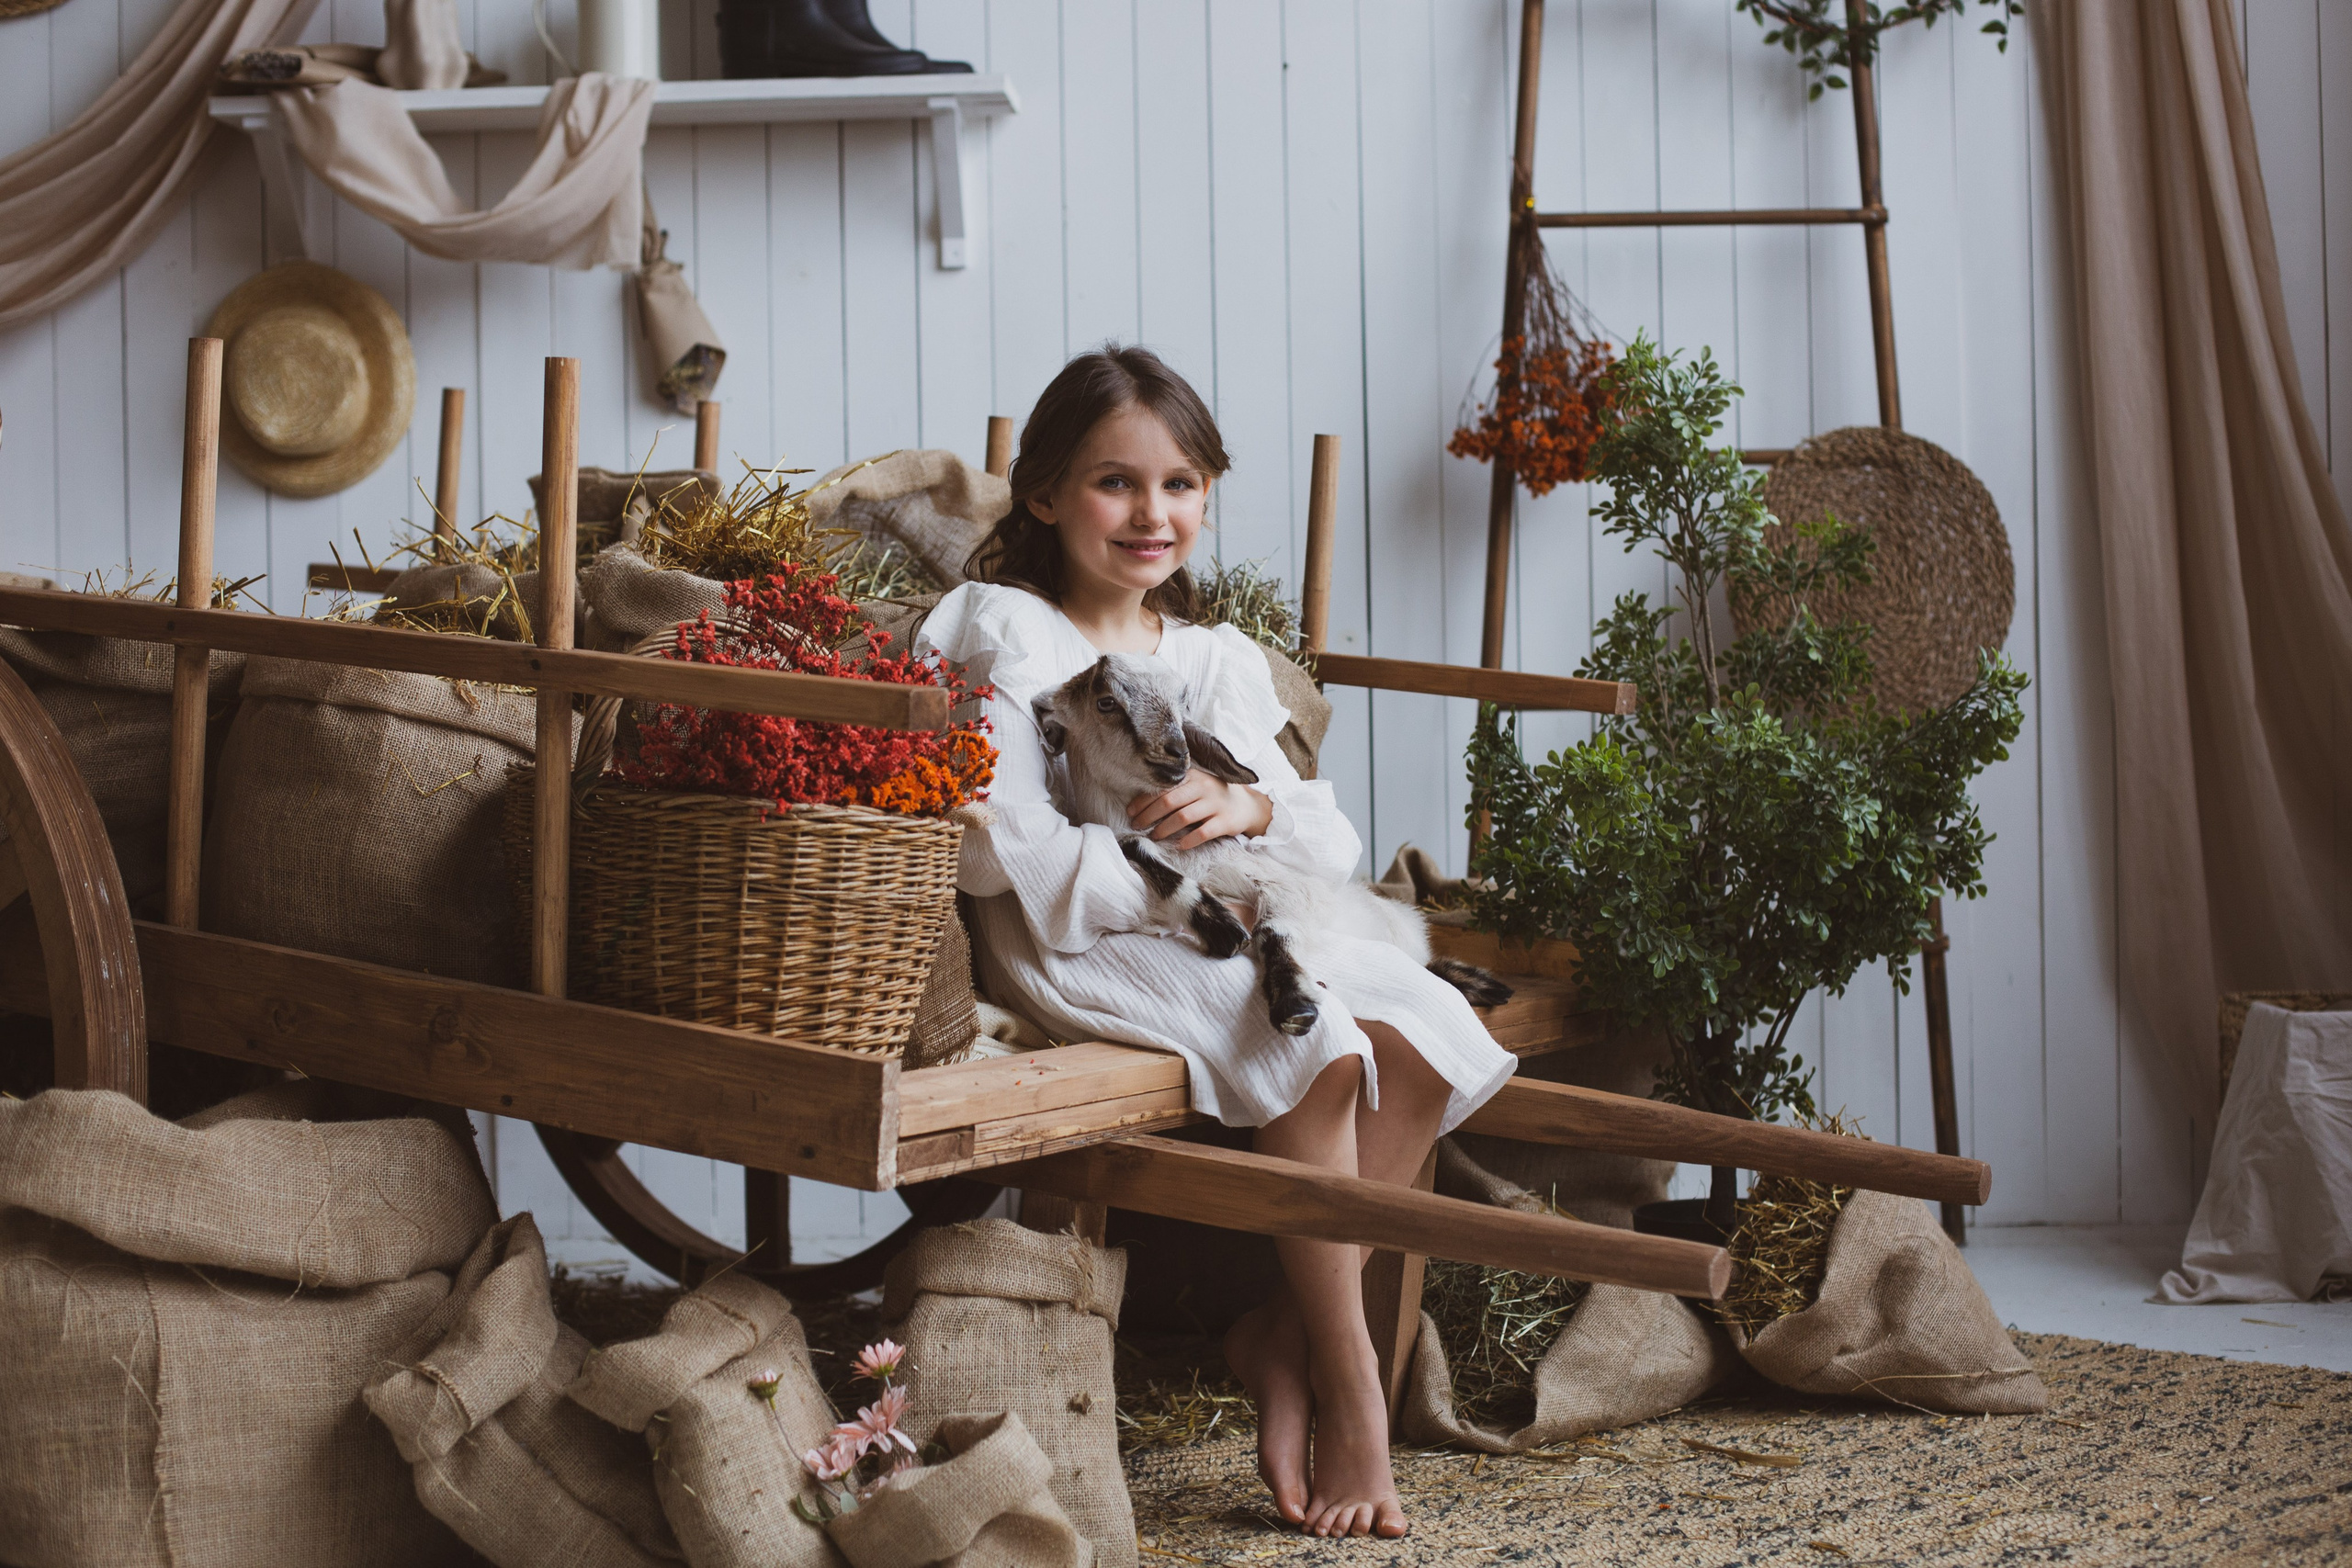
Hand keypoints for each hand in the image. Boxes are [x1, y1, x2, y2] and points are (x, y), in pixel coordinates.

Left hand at [1129, 769, 1273, 849]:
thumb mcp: (1196, 786)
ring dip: (1165, 829)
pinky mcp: (1225, 822)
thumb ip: (1175, 790)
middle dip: (1149, 815)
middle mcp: (1203, 788)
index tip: (1130, 812)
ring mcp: (1215, 805)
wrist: (1246, 805)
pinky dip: (1189, 840)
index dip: (1143, 801)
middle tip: (1137, 826)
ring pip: (1184, 817)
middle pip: (1169, 802)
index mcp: (1192, 777)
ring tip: (1154, 836)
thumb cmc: (1212, 796)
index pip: (1162, 788)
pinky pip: (1204, 833)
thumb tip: (1142, 803)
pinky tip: (1179, 846)